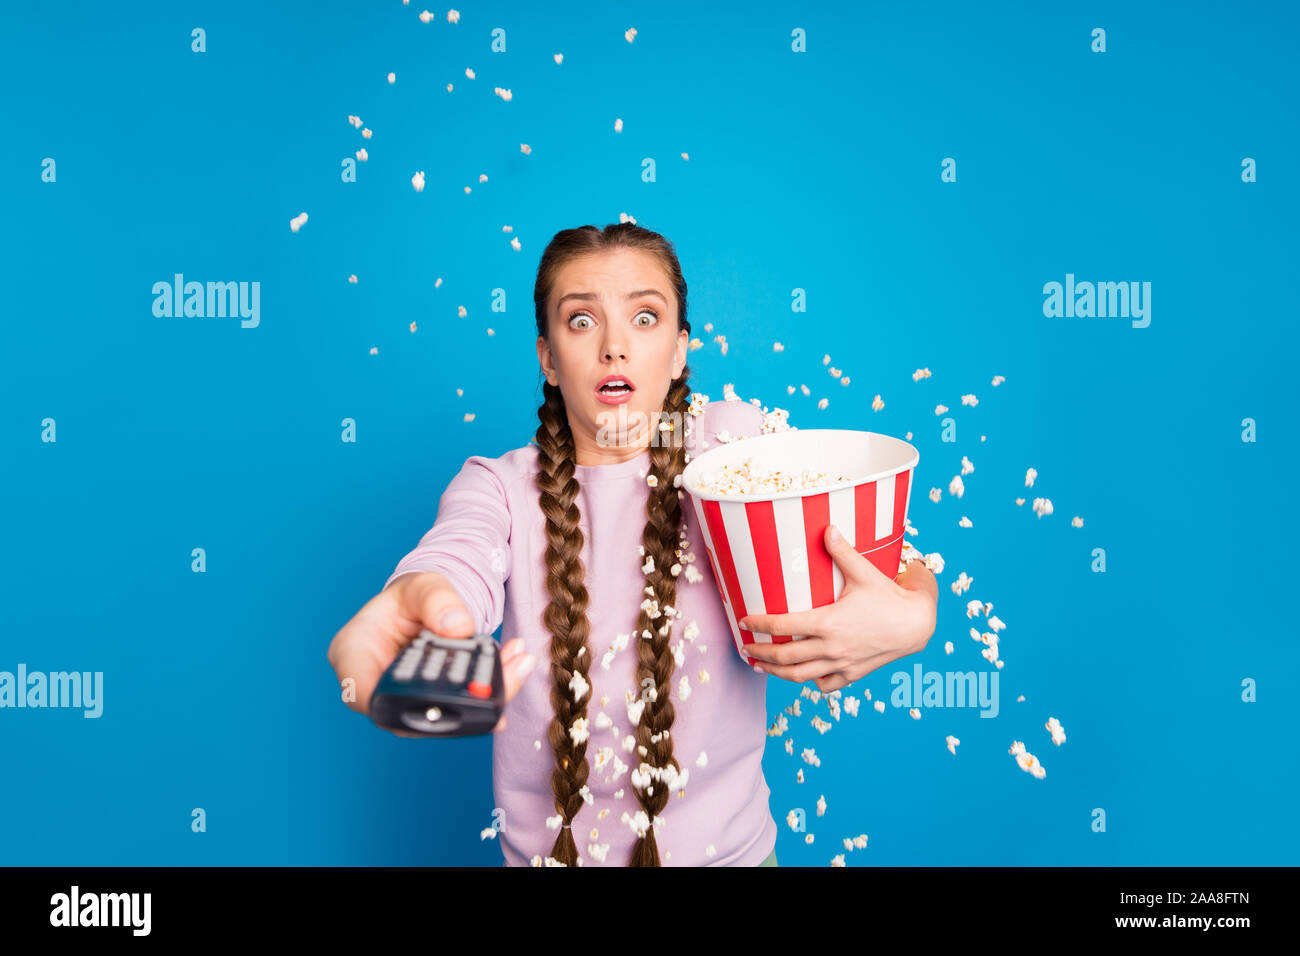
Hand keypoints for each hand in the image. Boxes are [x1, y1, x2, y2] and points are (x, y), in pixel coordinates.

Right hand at [326, 571, 536, 736]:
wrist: (422, 607)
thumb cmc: (409, 598)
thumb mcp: (422, 586)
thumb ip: (436, 600)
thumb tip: (458, 627)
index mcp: (354, 654)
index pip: (363, 692)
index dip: (398, 706)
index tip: (443, 699)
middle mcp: (375, 685)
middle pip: (413, 708)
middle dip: (463, 699)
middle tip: (505, 678)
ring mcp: (405, 699)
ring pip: (442, 712)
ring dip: (486, 695)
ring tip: (519, 665)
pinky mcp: (432, 703)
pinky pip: (460, 704)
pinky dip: (491, 689)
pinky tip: (517, 670)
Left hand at [737, 524, 937, 693]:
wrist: (917, 625)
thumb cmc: (890, 597)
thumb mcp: (864, 572)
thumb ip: (842, 551)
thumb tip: (827, 527)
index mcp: (827, 623)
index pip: (782, 626)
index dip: (758, 625)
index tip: (743, 622)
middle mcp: (831, 648)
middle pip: (785, 657)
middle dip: (760, 653)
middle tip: (745, 648)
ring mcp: (841, 664)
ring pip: (800, 676)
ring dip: (776, 673)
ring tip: (759, 667)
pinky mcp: (853, 674)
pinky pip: (825, 684)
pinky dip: (810, 681)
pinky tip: (802, 675)